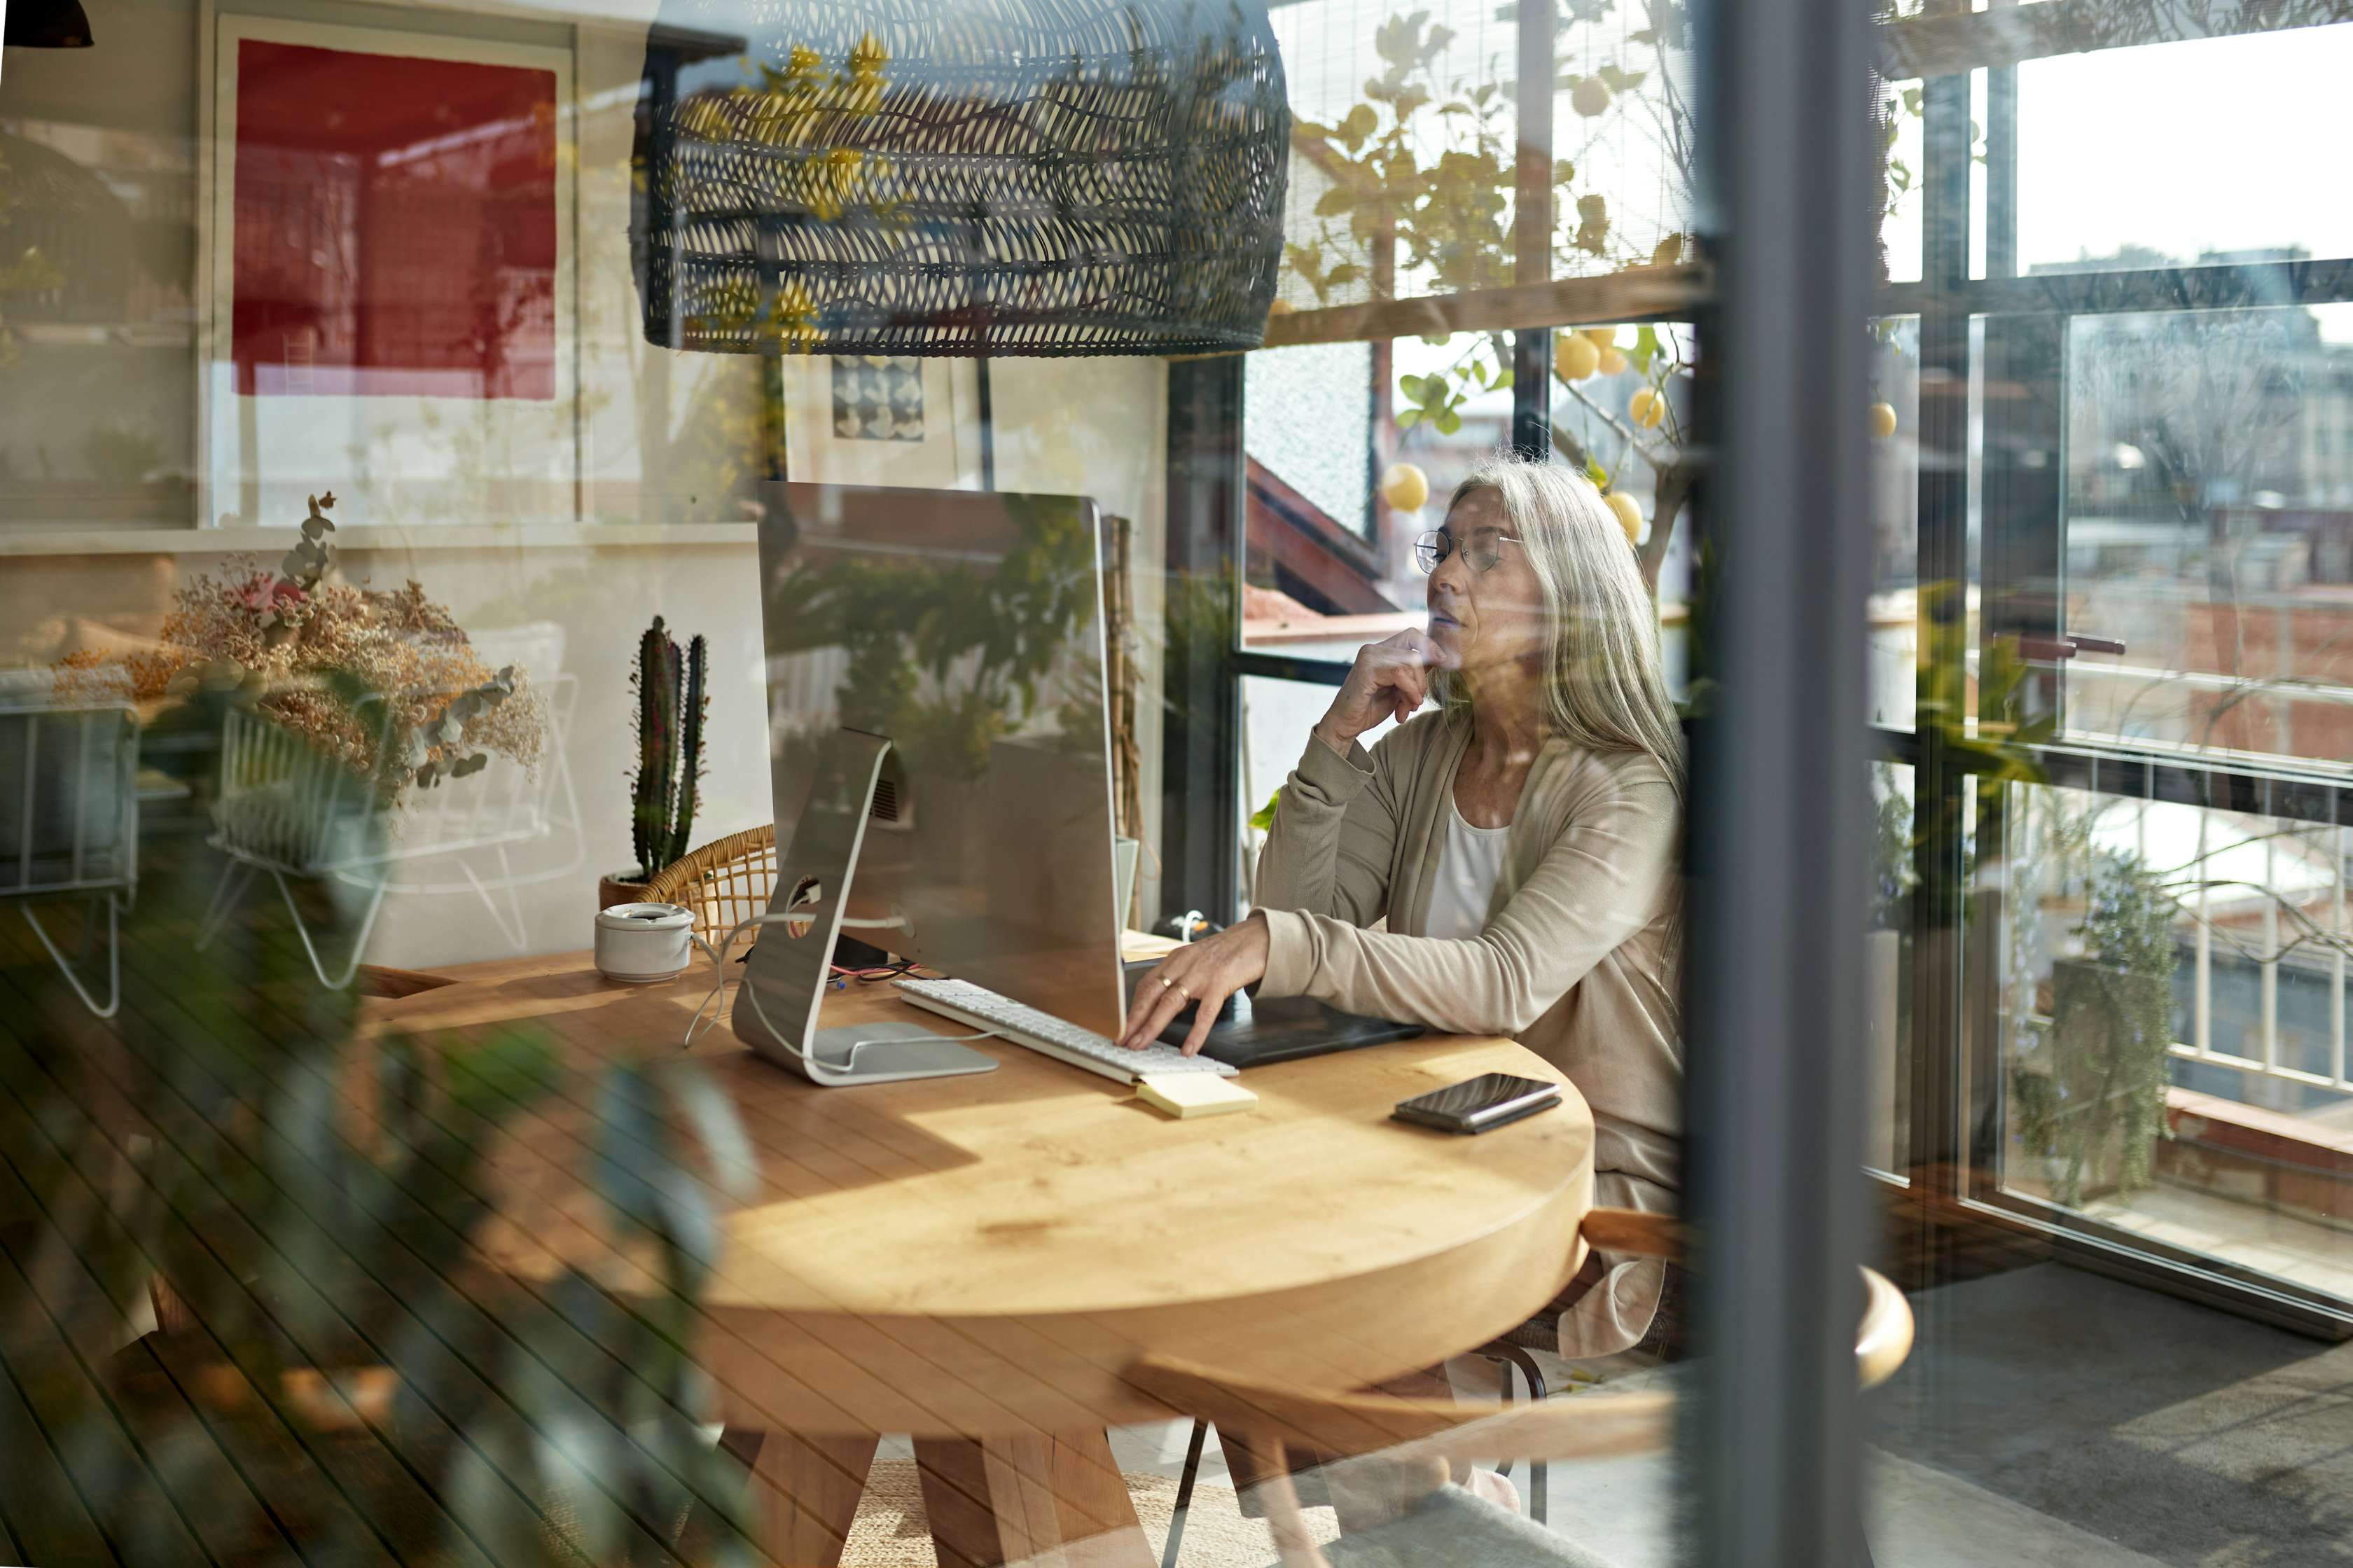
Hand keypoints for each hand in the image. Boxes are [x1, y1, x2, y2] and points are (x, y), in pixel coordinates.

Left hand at [1118, 914, 1271, 1056]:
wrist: (1258, 937)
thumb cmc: (1229, 951)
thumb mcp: (1197, 960)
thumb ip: (1181, 980)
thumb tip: (1165, 1008)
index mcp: (1175, 959)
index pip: (1145, 985)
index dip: (1131, 1007)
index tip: (1121, 1025)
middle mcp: (1183, 964)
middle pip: (1150, 994)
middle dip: (1133, 1020)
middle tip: (1121, 1040)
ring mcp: (1201, 973)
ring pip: (1169, 1003)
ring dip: (1151, 1027)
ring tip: (1140, 1045)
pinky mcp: (1220, 982)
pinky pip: (1205, 1012)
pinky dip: (1195, 1033)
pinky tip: (1188, 1048)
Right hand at [1315, 629, 1443, 753]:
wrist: (1345, 725)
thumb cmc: (1370, 708)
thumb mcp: (1400, 688)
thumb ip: (1414, 673)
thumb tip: (1441, 658)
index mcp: (1381, 650)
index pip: (1412, 635)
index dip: (1430, 646)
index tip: (1445, 662)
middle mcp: (1373, 649)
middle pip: (1415, 651)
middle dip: (1422, 679)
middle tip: (1417, 700)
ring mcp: (1369, 656)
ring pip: (1411, 663)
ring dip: (1415, 689)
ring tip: (1407, 707)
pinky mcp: (1367, 669)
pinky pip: (1400, 674)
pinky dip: (1409, 691)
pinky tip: (1405, 707)